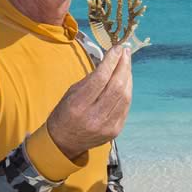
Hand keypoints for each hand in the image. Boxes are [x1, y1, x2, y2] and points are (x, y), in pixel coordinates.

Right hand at [47, 45, 132, 159]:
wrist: (64, 142)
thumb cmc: (65, 113)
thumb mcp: (71, 93)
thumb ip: (91, 78)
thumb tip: (111, 61)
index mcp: (78, 105)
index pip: (100, 78)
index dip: (111, 61)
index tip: (117, 48)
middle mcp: (93, 117)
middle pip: (116, 86)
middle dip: (123, 66)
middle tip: (125, 52)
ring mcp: (107, 126)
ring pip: (125, 96)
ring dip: (128, 76)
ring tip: (127, 63)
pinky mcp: (115, 130)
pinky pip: (126, 106)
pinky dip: (127, 90)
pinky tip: (126, 80)